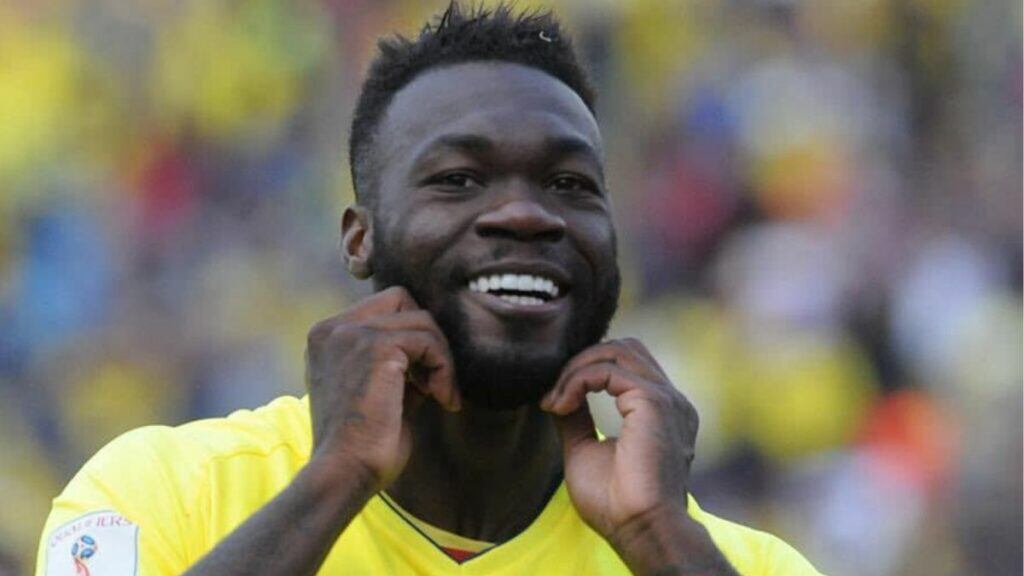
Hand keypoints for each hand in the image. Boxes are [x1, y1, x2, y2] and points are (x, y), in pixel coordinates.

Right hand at [305, 287, 459, 491]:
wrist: (344, 474)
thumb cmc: (363, 445)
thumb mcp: (379, 391)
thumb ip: (398, 363)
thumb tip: (433, 349)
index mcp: (326, 338)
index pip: (383, 308)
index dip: (412, 338)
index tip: (422, 381)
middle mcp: (332, 329)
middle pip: (402, 300)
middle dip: (428, 337)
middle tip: (434, 383)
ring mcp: (350, 334)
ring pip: (421, 319)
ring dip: (441, 358)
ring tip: (441, 395)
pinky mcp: (374, 347)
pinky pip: (428, 340)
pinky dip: (444, 369)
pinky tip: (443, 400)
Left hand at [540, 338, 697, 545]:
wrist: (640, 529)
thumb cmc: (616, 504)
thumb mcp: (585, 450)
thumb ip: (577, 418)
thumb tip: (559, 396)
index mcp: (661, 412)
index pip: (626, 365)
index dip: (586, 372)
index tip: (554, 402)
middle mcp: (671, 400)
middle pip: (624, 348)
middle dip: (582, 362)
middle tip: (554, 394)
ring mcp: (666, 398)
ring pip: (616, 351)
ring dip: (577, 369)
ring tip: (556, 400)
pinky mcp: (653, 401)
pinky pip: (607, 370)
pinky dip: (578, 380)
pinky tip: (561, 405)